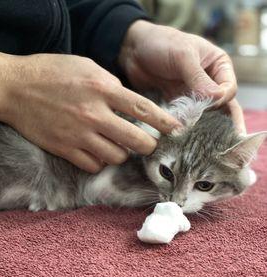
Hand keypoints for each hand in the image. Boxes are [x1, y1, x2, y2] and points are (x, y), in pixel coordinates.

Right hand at [0, 51, 180, 172]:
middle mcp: (94, 114)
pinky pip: (94, 166)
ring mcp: (80, 135)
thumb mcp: (85, 67)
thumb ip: (110, 86)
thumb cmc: (51, 72)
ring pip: (117, 157)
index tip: (177, 130)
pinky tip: (95, 151)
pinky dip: (99, 161)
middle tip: (146, 144)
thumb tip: (130, 106)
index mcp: (102, 88)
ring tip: (115, 144)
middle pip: (136, 141)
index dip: (165, 122)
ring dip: (122, 153)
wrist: (14, 88)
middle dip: (148, 146)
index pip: (143, 109)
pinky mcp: (66, 150)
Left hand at [119, 21, 245, 132]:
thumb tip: (218, 98)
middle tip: (225, 143)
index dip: (222, 100)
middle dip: (223, 125)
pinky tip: (186, 141)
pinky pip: (186, 120)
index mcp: (218, 66)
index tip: (211, 105)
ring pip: (205, 117)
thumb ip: (199, 78)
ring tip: (206, 147)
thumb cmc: (161, 43)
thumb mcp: (183, 56)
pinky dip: (187, 129)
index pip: (229, 89)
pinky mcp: (179, 105)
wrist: (133, 50)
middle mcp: (210, 83)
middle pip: (222, 108)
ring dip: (204, 130)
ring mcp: (194, 96)